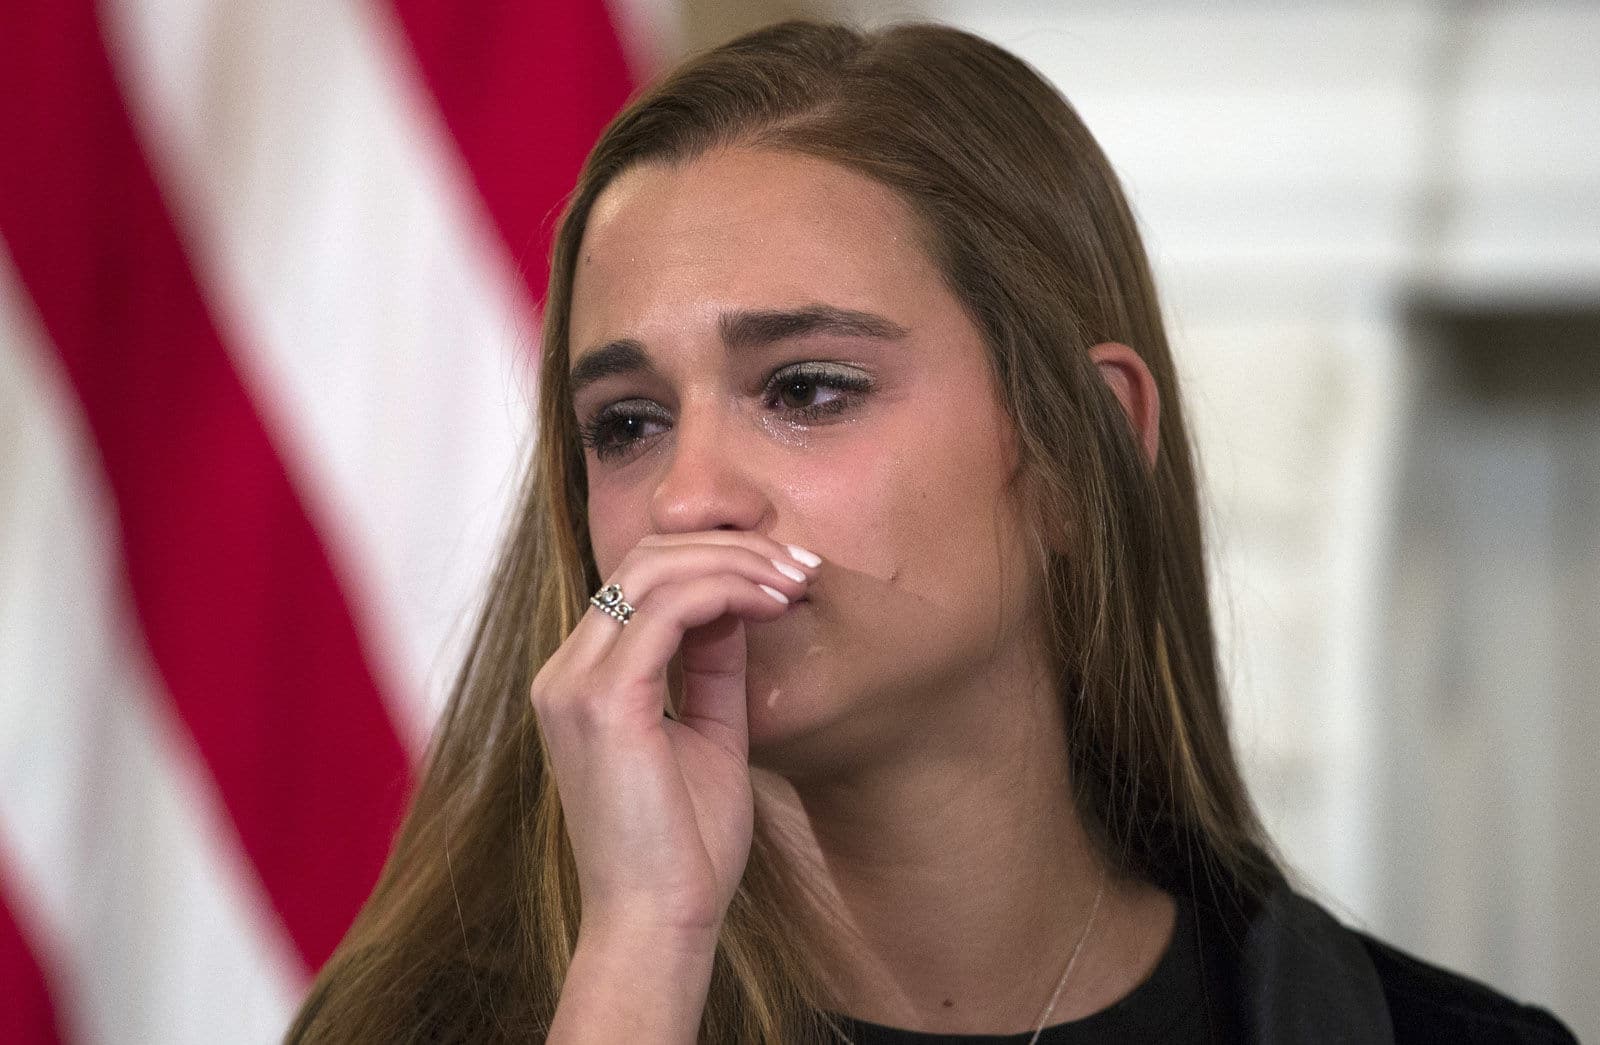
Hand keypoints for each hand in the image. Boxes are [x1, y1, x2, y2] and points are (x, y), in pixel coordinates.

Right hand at [530, 532, 819, 941]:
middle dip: (731, 548)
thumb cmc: (685, 847)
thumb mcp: (709, 736)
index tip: (786, 573)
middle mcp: (564, 674)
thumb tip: (737, 602)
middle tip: (800, 566)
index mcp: (579, 682)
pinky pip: (668, 610)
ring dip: (737, 563)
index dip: (715, 560)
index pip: (639, 580)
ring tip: (796, 581)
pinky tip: (775, 604)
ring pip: (655, 570)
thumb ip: (712, 668)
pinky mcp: (603, 702)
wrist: (659, 923)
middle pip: (644, 559)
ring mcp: (575, 685)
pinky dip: (728, 591)